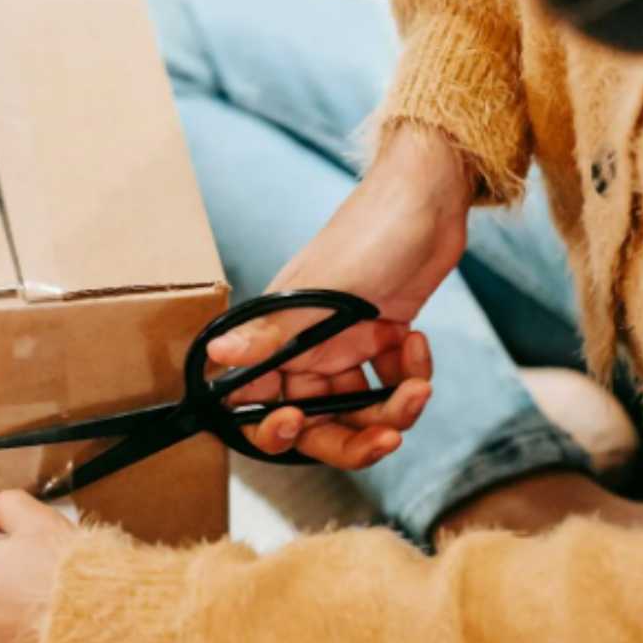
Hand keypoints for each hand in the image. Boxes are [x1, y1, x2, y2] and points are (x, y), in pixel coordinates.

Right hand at [211, 124, 473, 468]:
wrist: (427, 201)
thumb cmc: (365, 236)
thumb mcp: (319, 292)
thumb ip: (268, 333)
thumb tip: (215, 357)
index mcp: (278, 337)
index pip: (259, 403)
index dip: (274, 430)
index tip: (298, 426)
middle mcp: (308, 348)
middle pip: (318, 423)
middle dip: (353, 440)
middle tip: (387, 440)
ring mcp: (347, 346)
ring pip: (362, 410)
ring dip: (394, 410)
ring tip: (419, 386)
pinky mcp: (384, 340)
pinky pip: (394, 384)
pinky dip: (411, 375)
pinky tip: (417, 342)